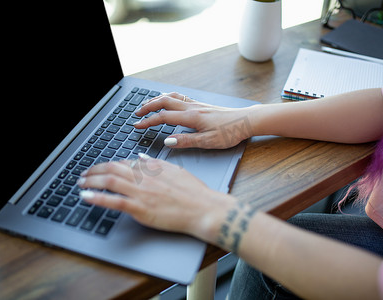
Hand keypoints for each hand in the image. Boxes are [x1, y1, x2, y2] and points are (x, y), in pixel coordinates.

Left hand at [77, 155, 236, 240]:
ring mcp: (142, 192)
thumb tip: (140, 157)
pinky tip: (86, 197)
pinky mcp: (141, 208)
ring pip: (109, 181)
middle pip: (112, 168)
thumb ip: (155, 163)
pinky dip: (97, 198)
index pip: (124, 162)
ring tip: (81, 184)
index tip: (100, 169)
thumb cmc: (194, 192)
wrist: (204, 208)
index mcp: (152, 167)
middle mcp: (145, 177)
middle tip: (84, 175)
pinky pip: (114, 201)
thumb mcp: (175, 170)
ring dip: (91, 181)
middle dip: (94, 170)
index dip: (108, 165)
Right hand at [134, 92, 253, 148]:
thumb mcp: (209, 142)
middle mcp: (192, 107)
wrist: (247, 121)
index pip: (164, 117)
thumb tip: (168, 141)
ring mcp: (197, 104)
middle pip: (164, 102)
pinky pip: (180, 97)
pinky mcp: (201, 105)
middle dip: (147, 107)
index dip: (148, 121)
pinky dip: (168, 97)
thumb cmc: (230, 132)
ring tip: (146, 105)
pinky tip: (167, 100)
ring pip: (171, 97)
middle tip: (136, 113)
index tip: (137, 125)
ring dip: (157, 100)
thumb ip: (187, 141)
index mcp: (192, 117)